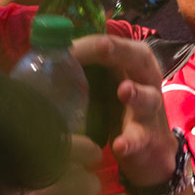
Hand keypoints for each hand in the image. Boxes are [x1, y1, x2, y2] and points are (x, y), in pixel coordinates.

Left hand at [70, 35, 176, 188]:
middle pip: (140, 58)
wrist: (149, 150)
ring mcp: (149, 110)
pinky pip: (141, 138)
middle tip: (102, 46)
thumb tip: (45, 55)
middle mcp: (145, 81)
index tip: (67, 48)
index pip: (113, 45)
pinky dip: (131, 141)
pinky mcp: (148, 138)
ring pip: (148, 98)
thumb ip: (83, 69)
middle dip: (121, 51)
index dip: (91, 44)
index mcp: (132, 63)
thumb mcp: (105, 84)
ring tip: (124, 91)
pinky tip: (119, 144)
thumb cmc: (120, 108)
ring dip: (136, 93)